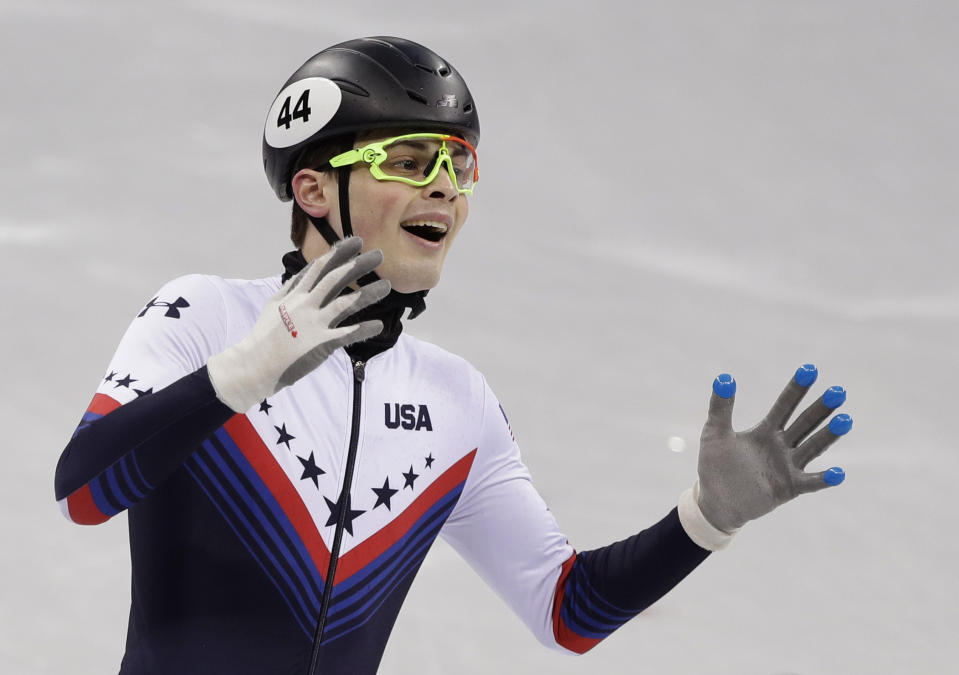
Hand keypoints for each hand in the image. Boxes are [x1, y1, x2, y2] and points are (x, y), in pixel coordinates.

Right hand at [207, 237, 389, 411]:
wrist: (254, 364)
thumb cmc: (264, 337)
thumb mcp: (274, 306)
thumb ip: (290, 290)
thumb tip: (300, 276)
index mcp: (295, 295)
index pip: (319, 268)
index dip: (339, 254)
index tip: (356, 242)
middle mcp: (305, 304)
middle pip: (335, 279)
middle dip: (357, 265)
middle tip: (379, 255)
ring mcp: (314, 323)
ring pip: (345, 303)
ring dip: (368, 293)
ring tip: (387, 286)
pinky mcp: (320, 344)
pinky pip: (347, 334)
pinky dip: (364, 329)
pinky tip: (379, 325)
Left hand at [695, 364, 850, 533]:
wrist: (716, 501)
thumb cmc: (715, 466)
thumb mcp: (715, 433)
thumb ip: (720, 408)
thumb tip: (724, 378)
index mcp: (766, 430)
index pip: (785, 405)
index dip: (796, 389)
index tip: (810, 369)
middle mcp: (782, 446)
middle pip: (805, 423)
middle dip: (821, 408)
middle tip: (838, 392)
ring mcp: (788, 467)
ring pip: (812, 448)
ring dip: (828, 436)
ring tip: (845, 420)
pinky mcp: (789, 488)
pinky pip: (810, 483)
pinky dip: (824, 479)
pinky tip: (838, 473)